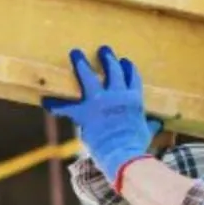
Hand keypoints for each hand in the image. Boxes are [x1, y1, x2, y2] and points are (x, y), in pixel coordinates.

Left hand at [41, 45, 160, 181]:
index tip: (125, 62)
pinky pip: (65, 107)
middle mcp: (117, 95)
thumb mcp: (146, 132)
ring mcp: (99, 101)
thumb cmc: (136, 145)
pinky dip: (54, 105)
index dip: (128, 68)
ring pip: (87, 76)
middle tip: (103, 50)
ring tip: (75, 53)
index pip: (132, 77)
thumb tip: (158, 124)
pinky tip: (45, 101)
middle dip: (108, 58)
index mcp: (134, 100)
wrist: (124, 154)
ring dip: (80, 64)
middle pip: (112, 70)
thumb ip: (149, 125)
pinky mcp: (84, 112)